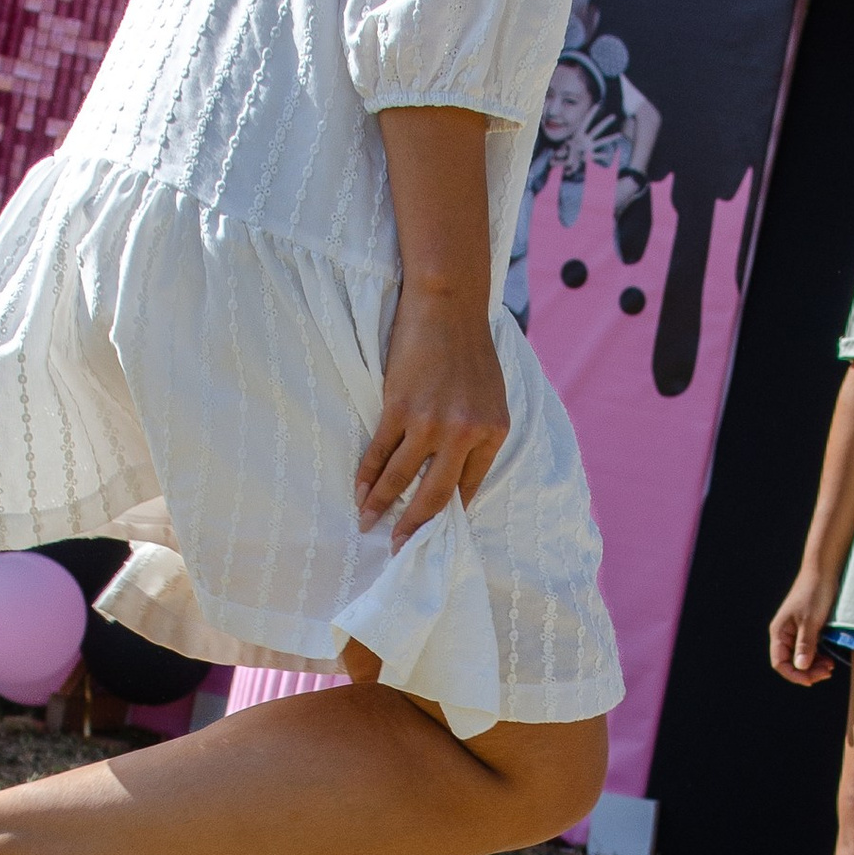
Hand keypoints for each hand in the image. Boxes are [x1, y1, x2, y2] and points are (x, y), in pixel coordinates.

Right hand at [355, 284, 508, 543]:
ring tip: (368, 523)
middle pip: (435, 495)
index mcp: (493, 433)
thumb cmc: (470, 350)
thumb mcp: (490, 397)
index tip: (433, 535)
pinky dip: (366, 476)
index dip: (448, 514)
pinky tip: (360, 492)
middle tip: (399, 548)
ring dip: (380, 505)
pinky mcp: (400, 408)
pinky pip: (379, 453)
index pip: (469, 488)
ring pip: (400, 479)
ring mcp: (430, 423)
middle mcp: (464, 434)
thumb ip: (477, 435)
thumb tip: (452, 473)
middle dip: (414, 527)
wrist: (448, 305)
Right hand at [770, 566, 840, 684]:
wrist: (824, 570)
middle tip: (827, 672)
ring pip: (802, 657)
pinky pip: (811, 649)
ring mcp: (797, 631)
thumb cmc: (815, 592)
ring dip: (815, 665)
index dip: (794, 675)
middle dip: (808, 671)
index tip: (812, 680)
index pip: (780, 662)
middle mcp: (786, 634)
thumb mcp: (811, 621)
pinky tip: (830, 658)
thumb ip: (805, 645)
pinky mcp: (809, 628)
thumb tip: (801, 667)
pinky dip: (819, 656)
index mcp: (779, 632)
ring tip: (830, 666)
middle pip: (791, 662)